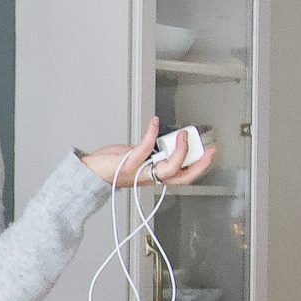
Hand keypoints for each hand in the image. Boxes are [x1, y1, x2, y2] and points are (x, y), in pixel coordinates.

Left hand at [78, 116, 217, 190]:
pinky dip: (152, 133)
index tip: (210, 153)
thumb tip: (162, 141)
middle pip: (182, 176)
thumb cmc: (111, 166)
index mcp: (155, 176)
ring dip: (180, 150)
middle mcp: (151, 177)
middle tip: (209, 150)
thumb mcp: (138, 159)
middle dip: (199, 164)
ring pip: (169, 168)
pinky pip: (145, 147)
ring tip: (182, 135)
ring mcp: (141, 171)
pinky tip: (154, 123)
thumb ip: (151, 153)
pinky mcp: (130, 162)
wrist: (90, 172)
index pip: (184, 176)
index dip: (200, 167)